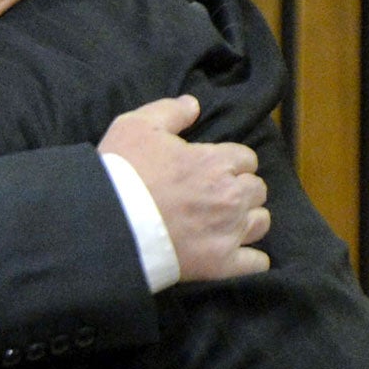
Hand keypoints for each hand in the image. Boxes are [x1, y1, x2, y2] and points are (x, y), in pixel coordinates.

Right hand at [97, 94, 271, 279]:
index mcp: (216, 162)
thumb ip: (169, 111)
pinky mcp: (220, 264)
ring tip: (226, 222)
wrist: (107, 224)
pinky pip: (256, 263)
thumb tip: (194, 105)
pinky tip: (238, 254)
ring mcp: (228, 232)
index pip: (245, 159)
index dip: (229, 163)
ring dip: (247, 220)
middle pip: (257, 189)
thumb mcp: (136, 127)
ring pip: (260, 222)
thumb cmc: (122, 173)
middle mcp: (230, 196)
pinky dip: (251, 259)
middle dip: (240, 190)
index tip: (212, 170)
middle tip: (215, 196)